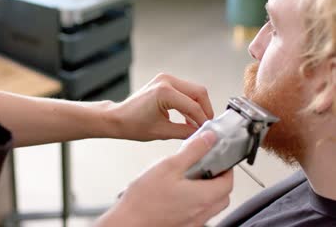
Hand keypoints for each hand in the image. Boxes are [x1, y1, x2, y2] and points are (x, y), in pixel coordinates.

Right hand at [95, 131, 233, 226]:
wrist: (128, 222)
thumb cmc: (145, 198)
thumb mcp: (169, 166)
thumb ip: (193, 151)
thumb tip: (209, 139)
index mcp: (203, 196)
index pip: (228, 182)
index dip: (227, 168)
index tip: (219, 159)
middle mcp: (202, 213)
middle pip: (223, 196)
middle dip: (219, 181)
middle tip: (207, 168)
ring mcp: (193, 222)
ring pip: (211, 206)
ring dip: (208, 192)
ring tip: (190, 179)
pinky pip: (198, 214)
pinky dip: (196, 203)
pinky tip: (178, 194)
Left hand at [109, 73, 213, 139]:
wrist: (118, 118)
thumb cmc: (133, 124)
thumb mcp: (162, 132)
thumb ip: (185, 132)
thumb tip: (201, 134)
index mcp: (164, 92)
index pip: (193, 106)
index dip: (202, 120)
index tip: (207, 131)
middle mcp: (166, 81)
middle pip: (198, 92)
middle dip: (205, 110)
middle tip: (206, 126)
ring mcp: (165, 79)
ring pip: (194, 91)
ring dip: (198, 107)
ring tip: (197, 124)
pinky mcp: (165, 82)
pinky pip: (185, 91)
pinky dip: (189, 103)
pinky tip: (188, 118)